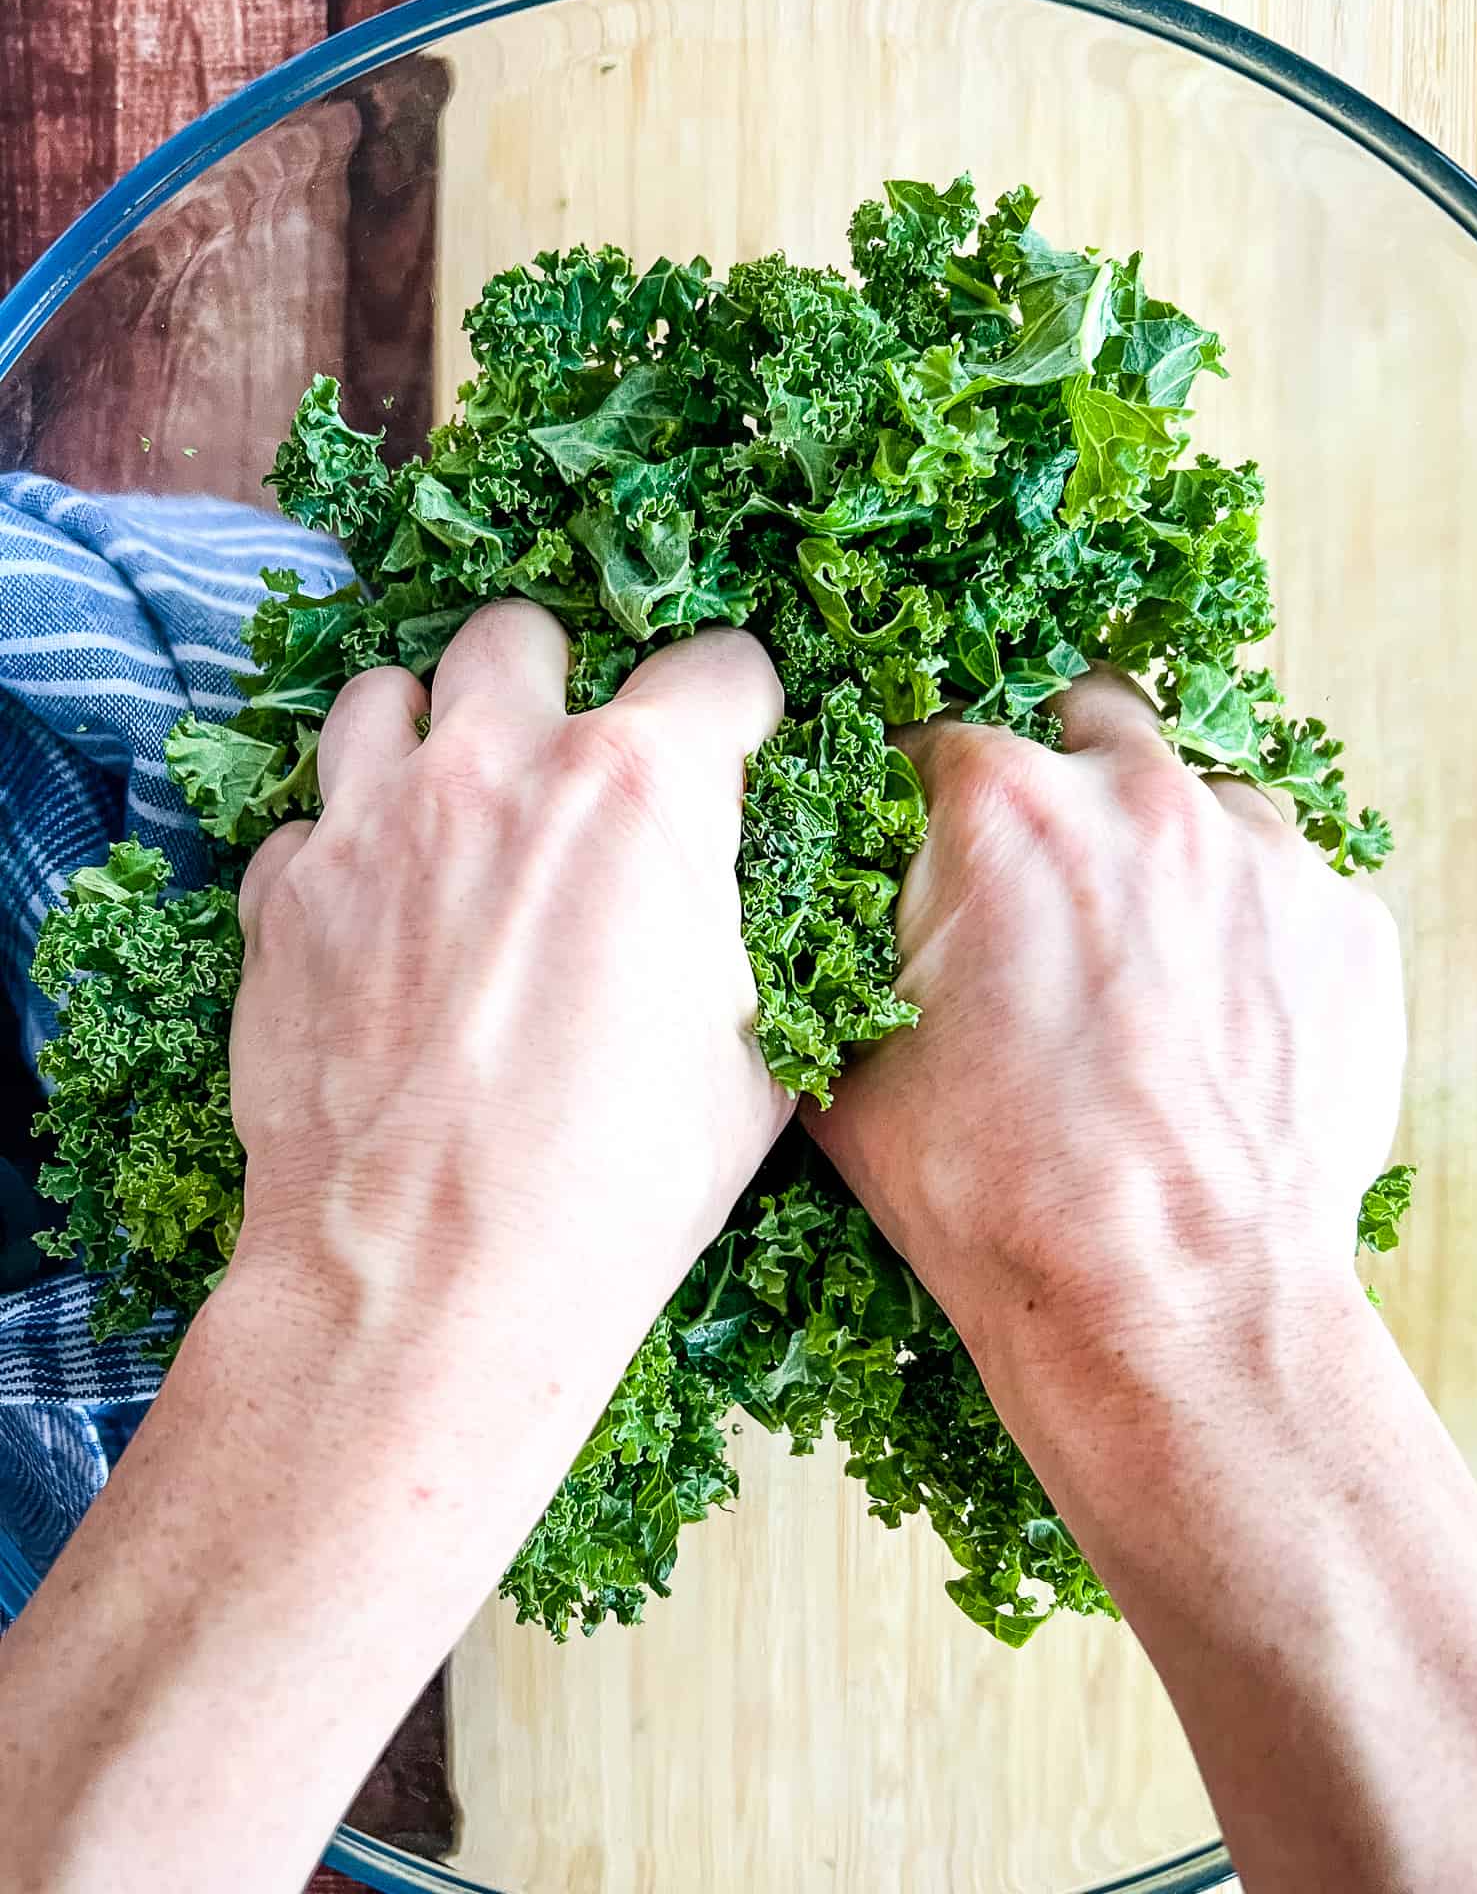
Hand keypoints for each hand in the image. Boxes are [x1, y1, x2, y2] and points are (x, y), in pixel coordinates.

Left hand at [230, 602, 791, 1354]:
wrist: (434, 1280)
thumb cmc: (620, 1182)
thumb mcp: (756, 1056)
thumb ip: (743, 930)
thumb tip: (732, 897)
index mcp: (642, 788)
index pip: (718, 664)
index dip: (740, 711)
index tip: (732, 751)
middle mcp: (498, 767)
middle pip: (523, 631)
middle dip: (559, 683)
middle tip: (573, 772)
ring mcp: (373, 822)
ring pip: (385, 691)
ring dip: (431, 735)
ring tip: (457, 814)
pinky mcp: (285, 895)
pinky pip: (308, 821)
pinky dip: (345, 848)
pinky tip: (378, 917)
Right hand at [810, 667, 1405, 1361]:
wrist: (1170, 1312)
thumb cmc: (997, 1201)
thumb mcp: (845, 1069)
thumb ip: (829, 950)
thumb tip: (812, 912)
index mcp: (999, 807)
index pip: (933, 739)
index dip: (913, 799)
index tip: (923, 852)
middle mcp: (1141, 797)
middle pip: (1085, 719)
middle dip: (1054, 778)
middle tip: (1035, 882)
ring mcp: (1262, 855)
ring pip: (1198, 797)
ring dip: (1158, 851)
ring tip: (1133, 968)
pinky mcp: (1347, 926)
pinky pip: (1282, 887)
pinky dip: (1243, 928)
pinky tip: (1209, 1021)